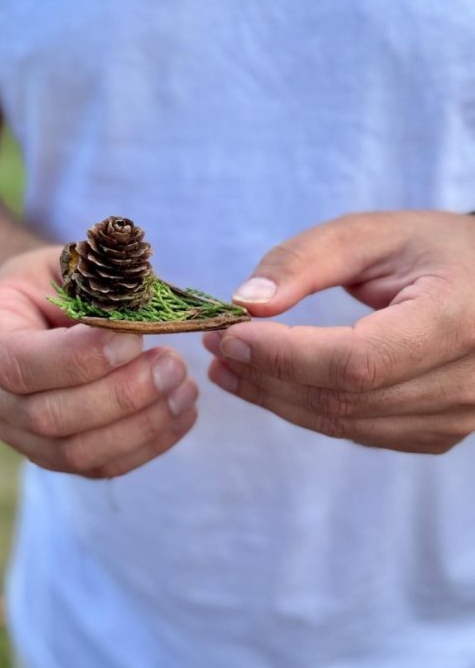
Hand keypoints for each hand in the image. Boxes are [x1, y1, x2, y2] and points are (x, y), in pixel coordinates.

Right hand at [0, 246, 197, 476]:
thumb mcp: (67, 262)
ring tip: (185, 390)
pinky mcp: (51, 454)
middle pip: (48, 417)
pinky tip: (183, 414)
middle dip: (121, 395)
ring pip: (74, 453)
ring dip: (140, 425)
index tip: (134, 339)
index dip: (79, 359)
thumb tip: (150, 306)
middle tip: (173, 365)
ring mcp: (16, 431)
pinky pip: (98, 466)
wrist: (31, 314)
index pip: (17, 363)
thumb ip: (99, 279)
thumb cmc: (51, 282)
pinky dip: (147, 445)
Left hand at [204, 212, 474, 453]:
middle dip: (266, 375)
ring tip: (229, 364)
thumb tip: (245, 303)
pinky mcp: (438, 433)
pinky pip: (356, 431)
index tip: (230, 333)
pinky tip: (270, 383)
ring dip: (275, 397)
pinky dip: (304, 408)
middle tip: (217, 345)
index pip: (357, 361)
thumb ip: (306, 259)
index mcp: (457, 320)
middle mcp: (466, 381)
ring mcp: (457, 416)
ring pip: (343, 423)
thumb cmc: (434, 250)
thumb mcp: (373, 234)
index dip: (285, 355)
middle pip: (343, 399)